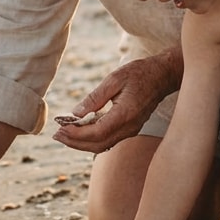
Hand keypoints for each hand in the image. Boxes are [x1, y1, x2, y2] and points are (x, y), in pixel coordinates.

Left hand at [53, 49, 182, 152]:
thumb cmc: (140, 73)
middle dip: (75, 143)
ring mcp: (132, 130)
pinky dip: (93, 139)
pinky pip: (109, 140)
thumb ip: (95, 97)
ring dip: (82, 143)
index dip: (76, 135)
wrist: (163, 76)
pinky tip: (81, 132)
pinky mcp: (131, 129)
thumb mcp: (114, 79)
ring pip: (103, 145)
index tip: (60, 129)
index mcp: (125, 114)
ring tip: (64, 136)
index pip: (96, 132)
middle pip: (98, 145)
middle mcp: (129, 127)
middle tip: (57, 136)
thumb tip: (76, 113)